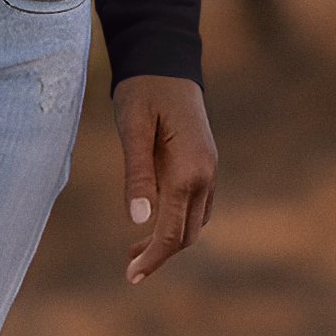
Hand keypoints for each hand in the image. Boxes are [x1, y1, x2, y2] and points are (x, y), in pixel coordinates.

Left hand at [111, 74, 216, 284]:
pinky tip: (154, 221)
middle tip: (127, 269)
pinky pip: (196, 205)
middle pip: (187, 234)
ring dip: (168, 240)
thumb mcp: (132, 128)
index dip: (152, 258)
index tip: (130, 276)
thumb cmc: (143, 91)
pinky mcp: (203, 163)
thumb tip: (137, 220)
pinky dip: (178, 222)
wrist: (165, 59)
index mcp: (188, 170)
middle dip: (159, 254)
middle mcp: (205, 175)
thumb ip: (136, 173)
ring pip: (194, 222)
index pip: (172, 231)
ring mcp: (208, 169)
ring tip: (133, 250)